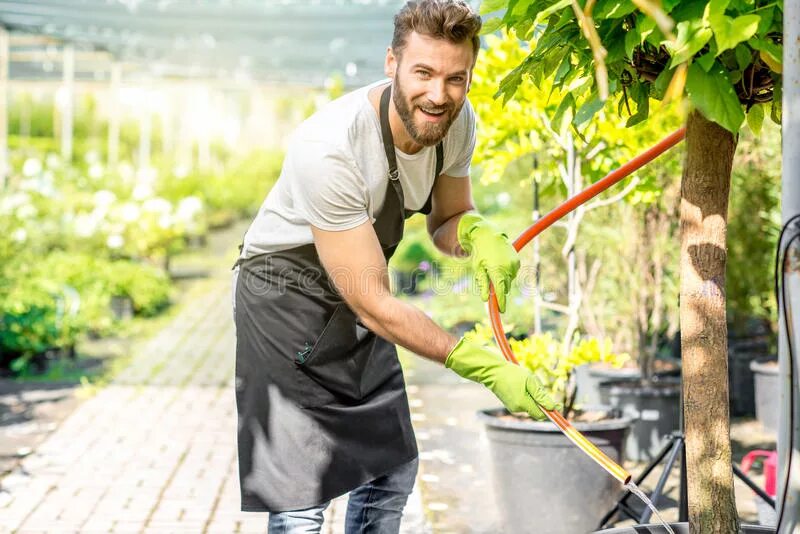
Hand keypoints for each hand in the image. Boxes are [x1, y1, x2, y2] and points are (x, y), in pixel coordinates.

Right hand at [445, 337, 559, 419]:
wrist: (492, 371)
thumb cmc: (511, 374)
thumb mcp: (530, 381)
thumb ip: (541, 395)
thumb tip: (552, 407)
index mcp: (522, 404)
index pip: (541, 414)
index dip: (551, 410)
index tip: (559, 404)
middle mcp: (517, 409)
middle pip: (536, 410)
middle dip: (541, 400)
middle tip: (538, 385)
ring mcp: (512, 407)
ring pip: (530, 405)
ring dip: (533, 396)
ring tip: (526, 382)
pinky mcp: (509, 403)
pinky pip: (523, 402)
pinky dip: (526, 395)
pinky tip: (520, 384)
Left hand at [457, 213, 519, 312]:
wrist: (490, 236)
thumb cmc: (480, 253)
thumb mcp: (478, 269)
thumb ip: (483, 284)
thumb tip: (486, 299)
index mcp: (497, 271)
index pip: (501, 292)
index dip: (501, 302)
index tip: (502, 311)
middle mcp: (508, 269)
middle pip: (505, 287)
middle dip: (499, 288)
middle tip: (491, 279)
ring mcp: (514, 265)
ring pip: (509, 281)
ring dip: (503, 279)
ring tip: (494, 268)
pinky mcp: (517, 262)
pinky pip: (513, 274)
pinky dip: (507, 273)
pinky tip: (500, 264)